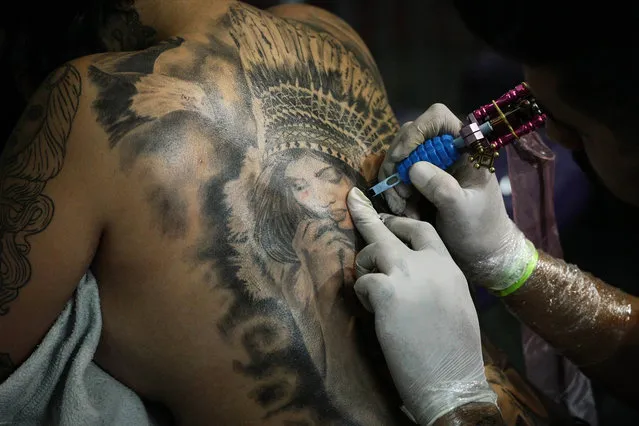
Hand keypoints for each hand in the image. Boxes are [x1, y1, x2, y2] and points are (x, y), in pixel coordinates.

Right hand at [293, 218, 354, 302]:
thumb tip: (322, 227)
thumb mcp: (308, 257)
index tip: (325, 222)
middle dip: (327, 222)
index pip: (303, 224)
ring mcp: (314, 247)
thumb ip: (311, 243)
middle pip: (314, 224)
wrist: (323, 291)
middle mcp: (303, 244)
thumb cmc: (318, 275)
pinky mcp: (327, 252)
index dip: (315, 220)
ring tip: (344, 241)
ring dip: (339, 236)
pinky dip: (345, 245)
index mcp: (297, 245)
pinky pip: (338, 242)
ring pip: (329, 232)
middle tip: (336, 225)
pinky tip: (348, 251)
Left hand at [347, 187, 496, 424]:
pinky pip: (363, 281)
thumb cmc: (455, 350)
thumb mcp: (456, 303)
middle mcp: (429, 264)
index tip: (387, 218)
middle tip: (353, 200)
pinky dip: (362, 293)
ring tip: (369, 287)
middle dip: (367, 214)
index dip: (401, 222)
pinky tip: (372, 308)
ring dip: (365, 266)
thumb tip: (416, 271)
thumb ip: (436, 279)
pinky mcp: (386, 293)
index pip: (422, 230)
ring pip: (373, 251)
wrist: (451, 379)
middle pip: (391, 230)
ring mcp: (407, 275)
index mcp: (448, 266)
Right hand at [383, 103, 535, 291]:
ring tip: (402, 208)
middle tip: (398, 193)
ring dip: (394, 181)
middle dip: (398, 163)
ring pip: (400, 156)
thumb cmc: (480, 229)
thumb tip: (414, 167)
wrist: (481, 252)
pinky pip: (397, 175)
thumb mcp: (462, 210)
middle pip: (411, 136)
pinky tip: (402, 210)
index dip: (416, 131)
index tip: (402, 158)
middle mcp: (448, 149)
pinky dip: (394, 191)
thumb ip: (441, 187)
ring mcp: (433, 163)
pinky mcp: (421, 179)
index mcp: (467, 147)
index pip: (437, 117)